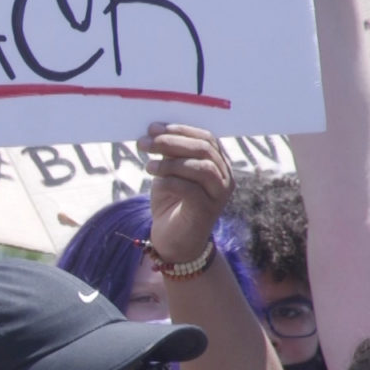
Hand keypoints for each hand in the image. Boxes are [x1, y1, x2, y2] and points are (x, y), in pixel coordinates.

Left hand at [140, 123, 232, 263]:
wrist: (173, 241)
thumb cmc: (171, 203)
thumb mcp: (168, 173)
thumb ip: (168, 154)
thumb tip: (154, 131)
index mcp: (218, 164)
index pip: (206, 138)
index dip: (180, 130)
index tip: (153, 128)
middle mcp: (225, 178)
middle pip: (204, 150)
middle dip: (171, 142)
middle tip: (145, 143)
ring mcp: (219, 195)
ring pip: (201, 168)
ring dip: (170, 162)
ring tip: (148, 165)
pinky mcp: (207, 211)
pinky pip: (191, 189)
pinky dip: (170, 180)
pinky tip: (154, 180)